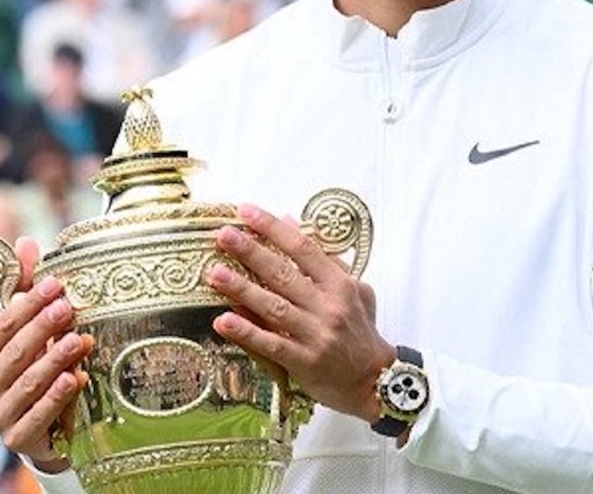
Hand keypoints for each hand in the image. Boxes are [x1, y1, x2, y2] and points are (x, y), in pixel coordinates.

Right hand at [0, 237, 92, 471]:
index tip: (54, 284)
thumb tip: (25, 241)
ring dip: (55, 359)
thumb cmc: (33, 366)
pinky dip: (57, 397)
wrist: (42, 427)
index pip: (2, 326)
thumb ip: (26, 287)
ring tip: (79, 339)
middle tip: (68, 307)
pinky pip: (38, 416)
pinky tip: (76, 378)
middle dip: (43, 327)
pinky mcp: (17, 439)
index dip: (27, 304)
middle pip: (15, 352)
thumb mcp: (31, 328)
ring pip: (28, 383)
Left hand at [207, 204, 394, 423]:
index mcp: (339, 284)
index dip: (273, 228)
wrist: (376, 380)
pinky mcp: (304, 362)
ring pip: (274, 307)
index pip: (303, 248)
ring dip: (242, 289)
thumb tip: (291, 224)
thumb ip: (323, 258)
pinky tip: (224, 321)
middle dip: (251, 251)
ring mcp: (316, 335)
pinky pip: (271, 344)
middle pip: (283, 273)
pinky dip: (247, 332)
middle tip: (224, 235)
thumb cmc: (361, 331)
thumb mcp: (354, 289)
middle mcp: (327, 306)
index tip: (247, 212)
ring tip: (216, 274)